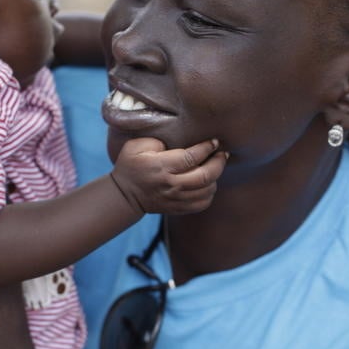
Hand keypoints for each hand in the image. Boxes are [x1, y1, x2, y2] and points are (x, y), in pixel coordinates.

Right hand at [109, 138, 226, 215]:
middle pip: (205, 176)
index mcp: (161, 166)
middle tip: (223, 153)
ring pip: (207, 190)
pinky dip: (210, 192)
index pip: (191, 157)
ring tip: (215, 166)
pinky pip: (203, 203)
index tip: (214, 141)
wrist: (125, 195)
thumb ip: (157, 139)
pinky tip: (208, 183)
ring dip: (215, 177)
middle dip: (219, 162)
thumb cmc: (131, 166)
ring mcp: (176, 199)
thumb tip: (179, 141)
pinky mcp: (179, 208)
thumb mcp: (135, 146)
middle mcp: (171, 184)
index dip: (207, 148)